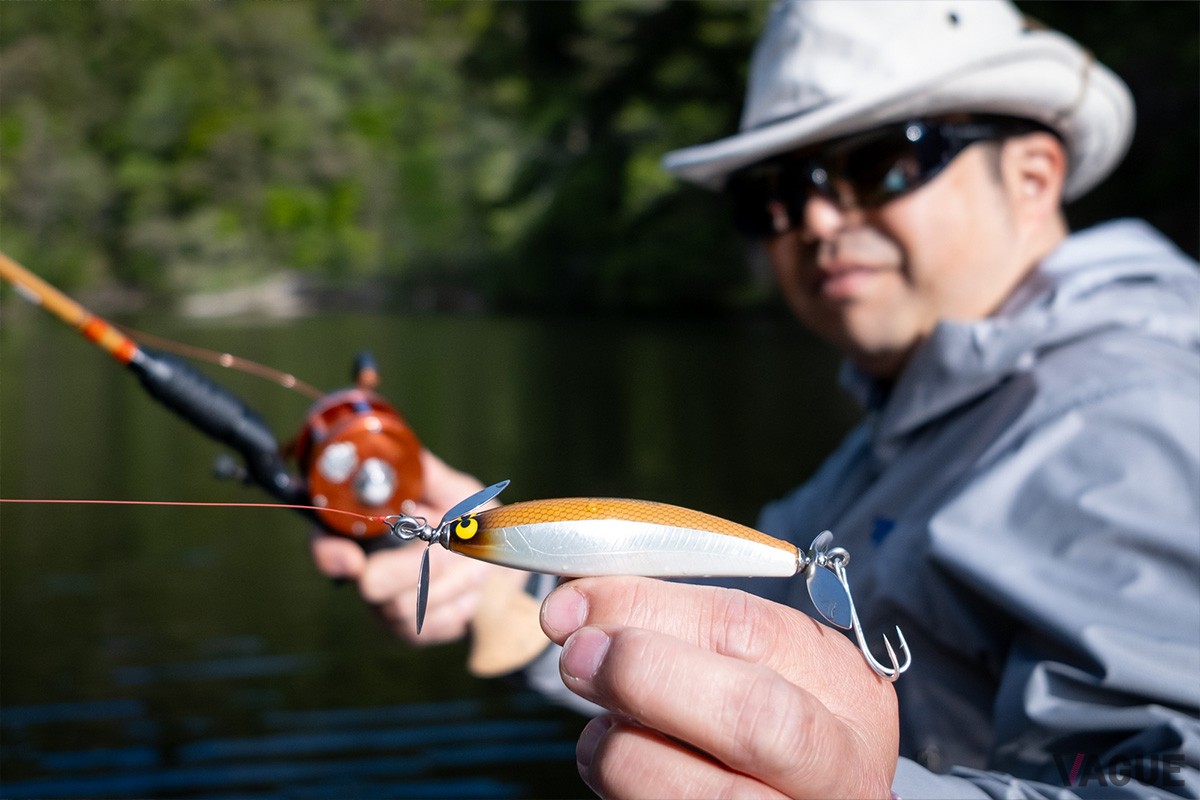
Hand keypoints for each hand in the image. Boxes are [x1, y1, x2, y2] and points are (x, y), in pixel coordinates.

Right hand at [310, 449, 527, 642]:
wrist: (504, 564)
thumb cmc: (472, 523)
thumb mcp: (456, 491)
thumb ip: (425, 475)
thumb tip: (399, 452)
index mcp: (367, 533)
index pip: (326, 546)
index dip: (332, 555)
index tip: (354, 560)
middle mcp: (368, 572)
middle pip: (371, 585)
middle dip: (415, 566)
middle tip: (448, 545)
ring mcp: (389, 608)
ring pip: (409, 606)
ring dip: (453, 578)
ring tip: (473, 557)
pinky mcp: (416, 633)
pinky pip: (436, 624)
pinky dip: (464, 599)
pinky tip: (473, 582)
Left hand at [540, 577, 898, 798]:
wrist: (802, 798)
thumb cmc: (766, 719)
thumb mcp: (756, 665)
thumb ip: (680, 630)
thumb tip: (577, 607)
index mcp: (847, 691)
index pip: (753, 631)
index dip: (653, 609)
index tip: (579, 600)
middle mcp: (840, 769)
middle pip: (754, 719)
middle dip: (649, 677)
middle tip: (579, 657)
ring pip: (711, 796)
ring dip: (626, 752)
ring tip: (599, 734)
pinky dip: (628, 792)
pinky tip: (618, 771)